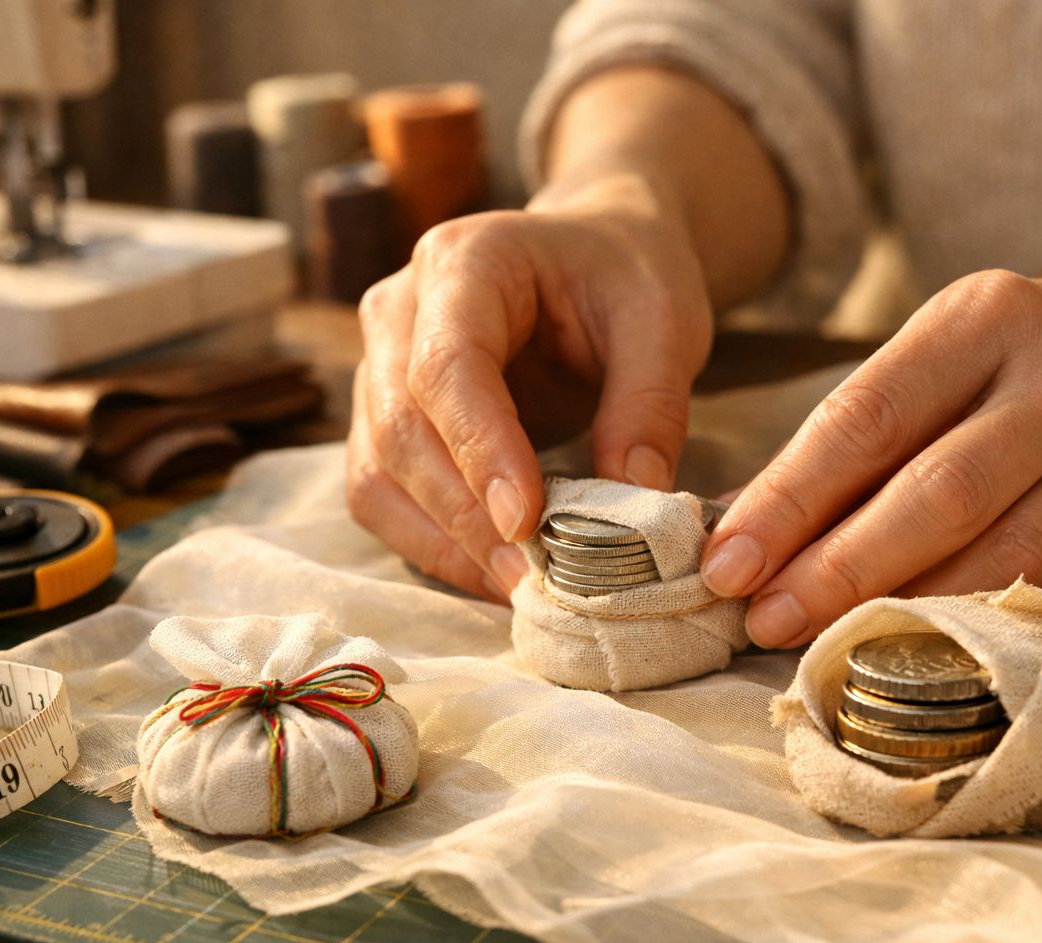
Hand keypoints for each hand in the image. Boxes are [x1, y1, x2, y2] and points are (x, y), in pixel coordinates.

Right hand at [346, 174, 712, 600]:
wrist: (597, 255)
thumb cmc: (627, 276)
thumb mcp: (664, 321)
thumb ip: (651, 404)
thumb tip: (634, 500)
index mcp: (463, 261)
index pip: (446, 366)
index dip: (480, 449)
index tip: (527, 522)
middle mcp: (398, 310)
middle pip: (399, 426)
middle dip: (463, 515)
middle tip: (532, 577)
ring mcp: (379, 368)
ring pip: (377, 472)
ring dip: (442, 541)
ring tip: (518, 587)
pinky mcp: (384, 421)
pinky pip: (384, 496)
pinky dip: (433, 544)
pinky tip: (495, 574)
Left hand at [700, 268, 1041, 645]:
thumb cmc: (1032, 363)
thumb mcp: (953, 350)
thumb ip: (869, 429)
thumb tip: (758, 533)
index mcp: (989, 317)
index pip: (868, 417)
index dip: (790, 500)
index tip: (727, 562)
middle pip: (937, 495)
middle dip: (839, 569)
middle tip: (765, 621)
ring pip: (1004, 557)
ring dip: (907, 613)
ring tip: (827, 647)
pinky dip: (992, 634)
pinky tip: (931, 659)